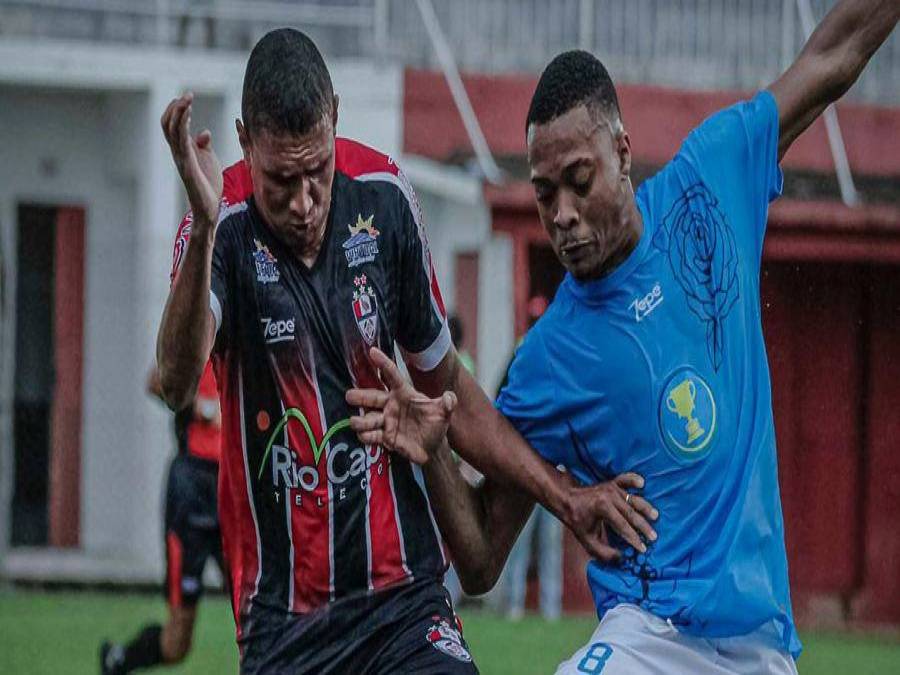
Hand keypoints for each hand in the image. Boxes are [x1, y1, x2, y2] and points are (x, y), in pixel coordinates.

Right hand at [160, 92, 222, 229]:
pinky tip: (189, 113)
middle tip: (188, 94)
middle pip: (167, 124)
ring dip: (179, 111)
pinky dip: (183, 124)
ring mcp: (181, 158)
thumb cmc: (208, 184)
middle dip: (176, 107)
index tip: (187, 97)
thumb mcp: (209, 159)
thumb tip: (204, 132)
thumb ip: (204, 145)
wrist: (209, 207)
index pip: (172, 125)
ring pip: (172, 129)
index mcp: (182, 149)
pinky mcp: (187, 164)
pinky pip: (181, 141)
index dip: (176, 110)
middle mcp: (178, 151)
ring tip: (188, 98)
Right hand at [346, 347, 456, 464]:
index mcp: (404, 393)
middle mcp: (391, 404)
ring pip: (368, 417)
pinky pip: (371, 435)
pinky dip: (365, 436)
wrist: (432, 449)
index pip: (392, 375)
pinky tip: (363, 436)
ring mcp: (386, 421)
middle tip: (349, 396)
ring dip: (360, 420)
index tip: (372, 351)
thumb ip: (448, 404)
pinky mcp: (384, 437)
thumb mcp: (444, 414)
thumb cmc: (436, 425)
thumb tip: (450, 397)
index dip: (383, 363)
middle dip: (360, 396)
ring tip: (355, 422)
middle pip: (373, 396)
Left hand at [565, 473, 658, 564]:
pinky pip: (625, 479)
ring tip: (655, 516)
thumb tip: (621, 558)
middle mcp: (609, 496)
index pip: (623, 526)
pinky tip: (642, 483)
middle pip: (631, 513)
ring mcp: (611, 488)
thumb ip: (603, 552)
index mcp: (602, 508)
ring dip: (645, 507)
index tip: (642, 549)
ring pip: (632, 499)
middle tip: (654, 537)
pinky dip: (633, 479)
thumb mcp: (587, 540)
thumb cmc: (577, 520)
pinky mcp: (612, 483)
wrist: (567, 499)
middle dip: (643, 527)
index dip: (633, 539)